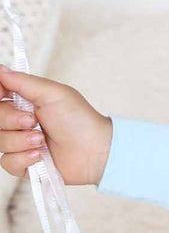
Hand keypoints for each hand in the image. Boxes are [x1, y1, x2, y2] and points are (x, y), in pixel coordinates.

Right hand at [0, 65, 112, 185]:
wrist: (95, 151)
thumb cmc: (80, 120)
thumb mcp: (53, 93)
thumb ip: (23, 81)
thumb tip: (0, 69)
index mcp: (25, 102)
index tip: (2, 95)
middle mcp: (20, 122)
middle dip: (10, 120)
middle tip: (33, 121)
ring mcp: (22, 143)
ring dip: (20, 140)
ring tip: (42, 140)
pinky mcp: (25, 164)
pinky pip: (7, 162)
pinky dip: (23, 159)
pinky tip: (39, 156)